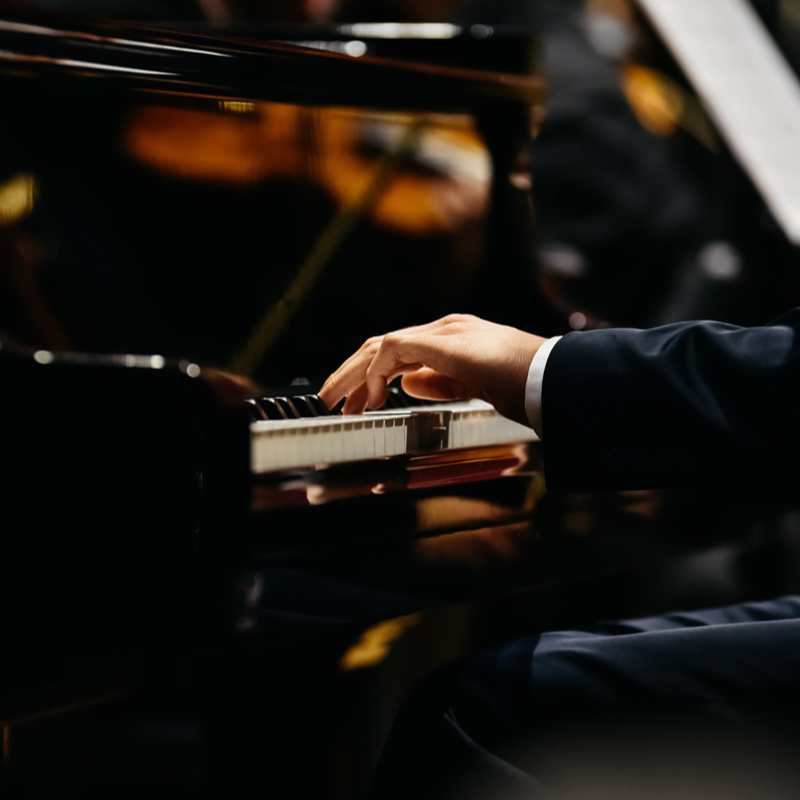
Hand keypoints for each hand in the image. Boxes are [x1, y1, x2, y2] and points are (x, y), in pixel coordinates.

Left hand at [318, 314, 545, 425]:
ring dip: (353, 373)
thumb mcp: (475, 387)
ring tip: (335, 400)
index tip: (356, 403)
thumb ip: (441, 383)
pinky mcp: (444, 342)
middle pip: (382, 346)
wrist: (555, 379)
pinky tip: (370, 398)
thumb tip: (406, 385)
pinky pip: (394, 350)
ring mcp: (444, 332)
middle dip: (351, 373)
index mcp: (452, 339)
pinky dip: (376, 374)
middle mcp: (444, 329)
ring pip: (381, 346)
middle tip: (330, 399)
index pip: (399, 352)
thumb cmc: (527, 386)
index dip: (370, 376)